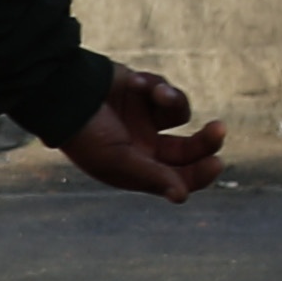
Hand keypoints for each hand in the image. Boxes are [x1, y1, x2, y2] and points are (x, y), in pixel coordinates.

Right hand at [56, 67, 224, 202]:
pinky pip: (166, 89)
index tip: (216, 162)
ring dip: (174, 101)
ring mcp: (145, 118)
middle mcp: (144, 146)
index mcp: (138, 169)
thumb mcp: (117, 160)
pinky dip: (155, 85)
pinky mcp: (144, 91)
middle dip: (206, 141)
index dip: (201, 173)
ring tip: (156, 92)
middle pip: (189, 149)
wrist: (63, 90)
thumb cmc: (85, 133)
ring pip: (181, 114)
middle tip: (218, 129)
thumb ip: (152, 176)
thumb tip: (182, 197)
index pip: (180, 178)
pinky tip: (134, 82)